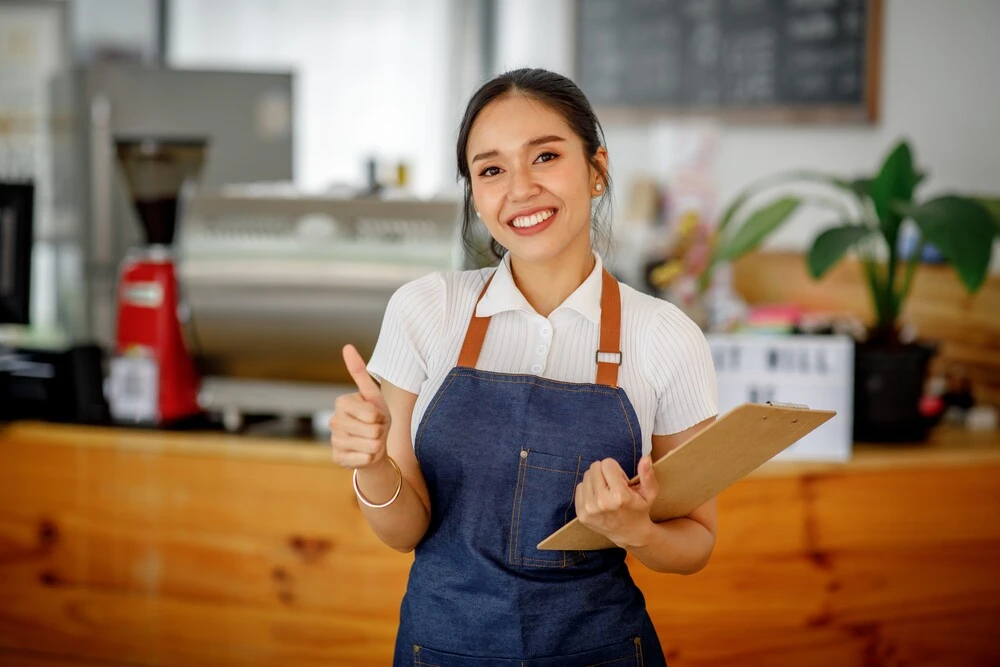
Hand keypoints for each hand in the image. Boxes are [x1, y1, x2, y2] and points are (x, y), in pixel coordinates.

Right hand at [329, 345, 389, 468]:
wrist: (372, 447)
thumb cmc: (374, 418)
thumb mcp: (373, 396)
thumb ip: (360, 373)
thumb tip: (346, 346)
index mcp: (342, 402)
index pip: (373, 413)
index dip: (381, 416)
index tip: (376, 415)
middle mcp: (333, 421)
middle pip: (373, 430)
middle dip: (380, 431)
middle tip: (374, 430)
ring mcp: (334, 440)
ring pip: (371, 445)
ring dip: (377, 445)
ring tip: (370, 441)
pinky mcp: (337, 458)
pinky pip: (365, 459)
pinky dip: (371, 458)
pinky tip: (364, 454)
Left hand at [575, 455, 658, 548]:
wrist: (630, 533)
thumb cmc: (640, 509)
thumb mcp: (649, 493)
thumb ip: (647, 475)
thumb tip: (645, 459)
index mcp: (619, 496)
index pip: (607, 463)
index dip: (615, 469)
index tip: (621, 480)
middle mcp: (602, 503)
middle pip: (595, 467)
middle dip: (605, 472)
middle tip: (613, 485)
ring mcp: (589, 509)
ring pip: (586, 476)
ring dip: (596, 480)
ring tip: (606, 492)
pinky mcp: (581, 514)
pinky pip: (579, 488)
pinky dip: (588, 489)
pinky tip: (598, 498)